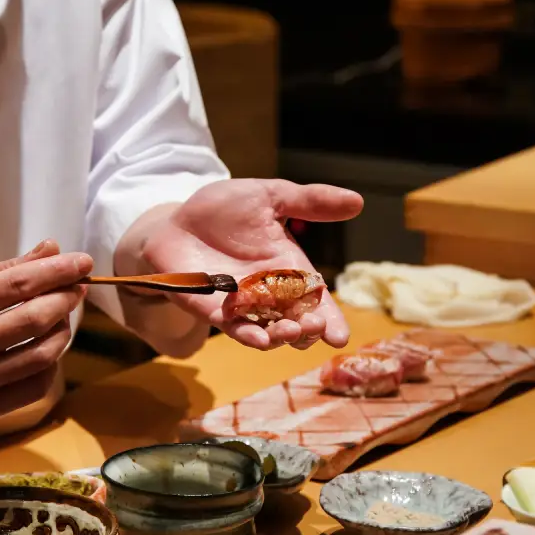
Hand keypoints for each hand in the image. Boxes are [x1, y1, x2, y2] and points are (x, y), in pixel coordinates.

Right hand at [0, 240, 89, 421]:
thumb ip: (5, 269)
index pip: (17, 285)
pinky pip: (34, 386)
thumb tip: (52, 249)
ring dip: (62, 331)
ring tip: (62, 318)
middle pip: (33, 320)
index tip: (82, 262)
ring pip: (40, 355)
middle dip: (65, 299)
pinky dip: (50, 364)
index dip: (56, 271)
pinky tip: (47, 349)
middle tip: (77, 288)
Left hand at [137, 180, 362, 351]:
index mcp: (289, 269)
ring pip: (266, 332)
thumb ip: (308, 202)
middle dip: (307, 330)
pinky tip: (257, 338)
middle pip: (295, 323)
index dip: (330, 320)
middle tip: (314, 326)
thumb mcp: (269, 196)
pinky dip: (245, 334)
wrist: (178, 218)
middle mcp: (269, 293)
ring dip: (279, 336)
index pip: (316, 300)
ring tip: (289, 331)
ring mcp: (240, 305)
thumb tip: (357, 201)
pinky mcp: (211, 309)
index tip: (340, 337)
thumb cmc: (225, 209)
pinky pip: (231, 327)